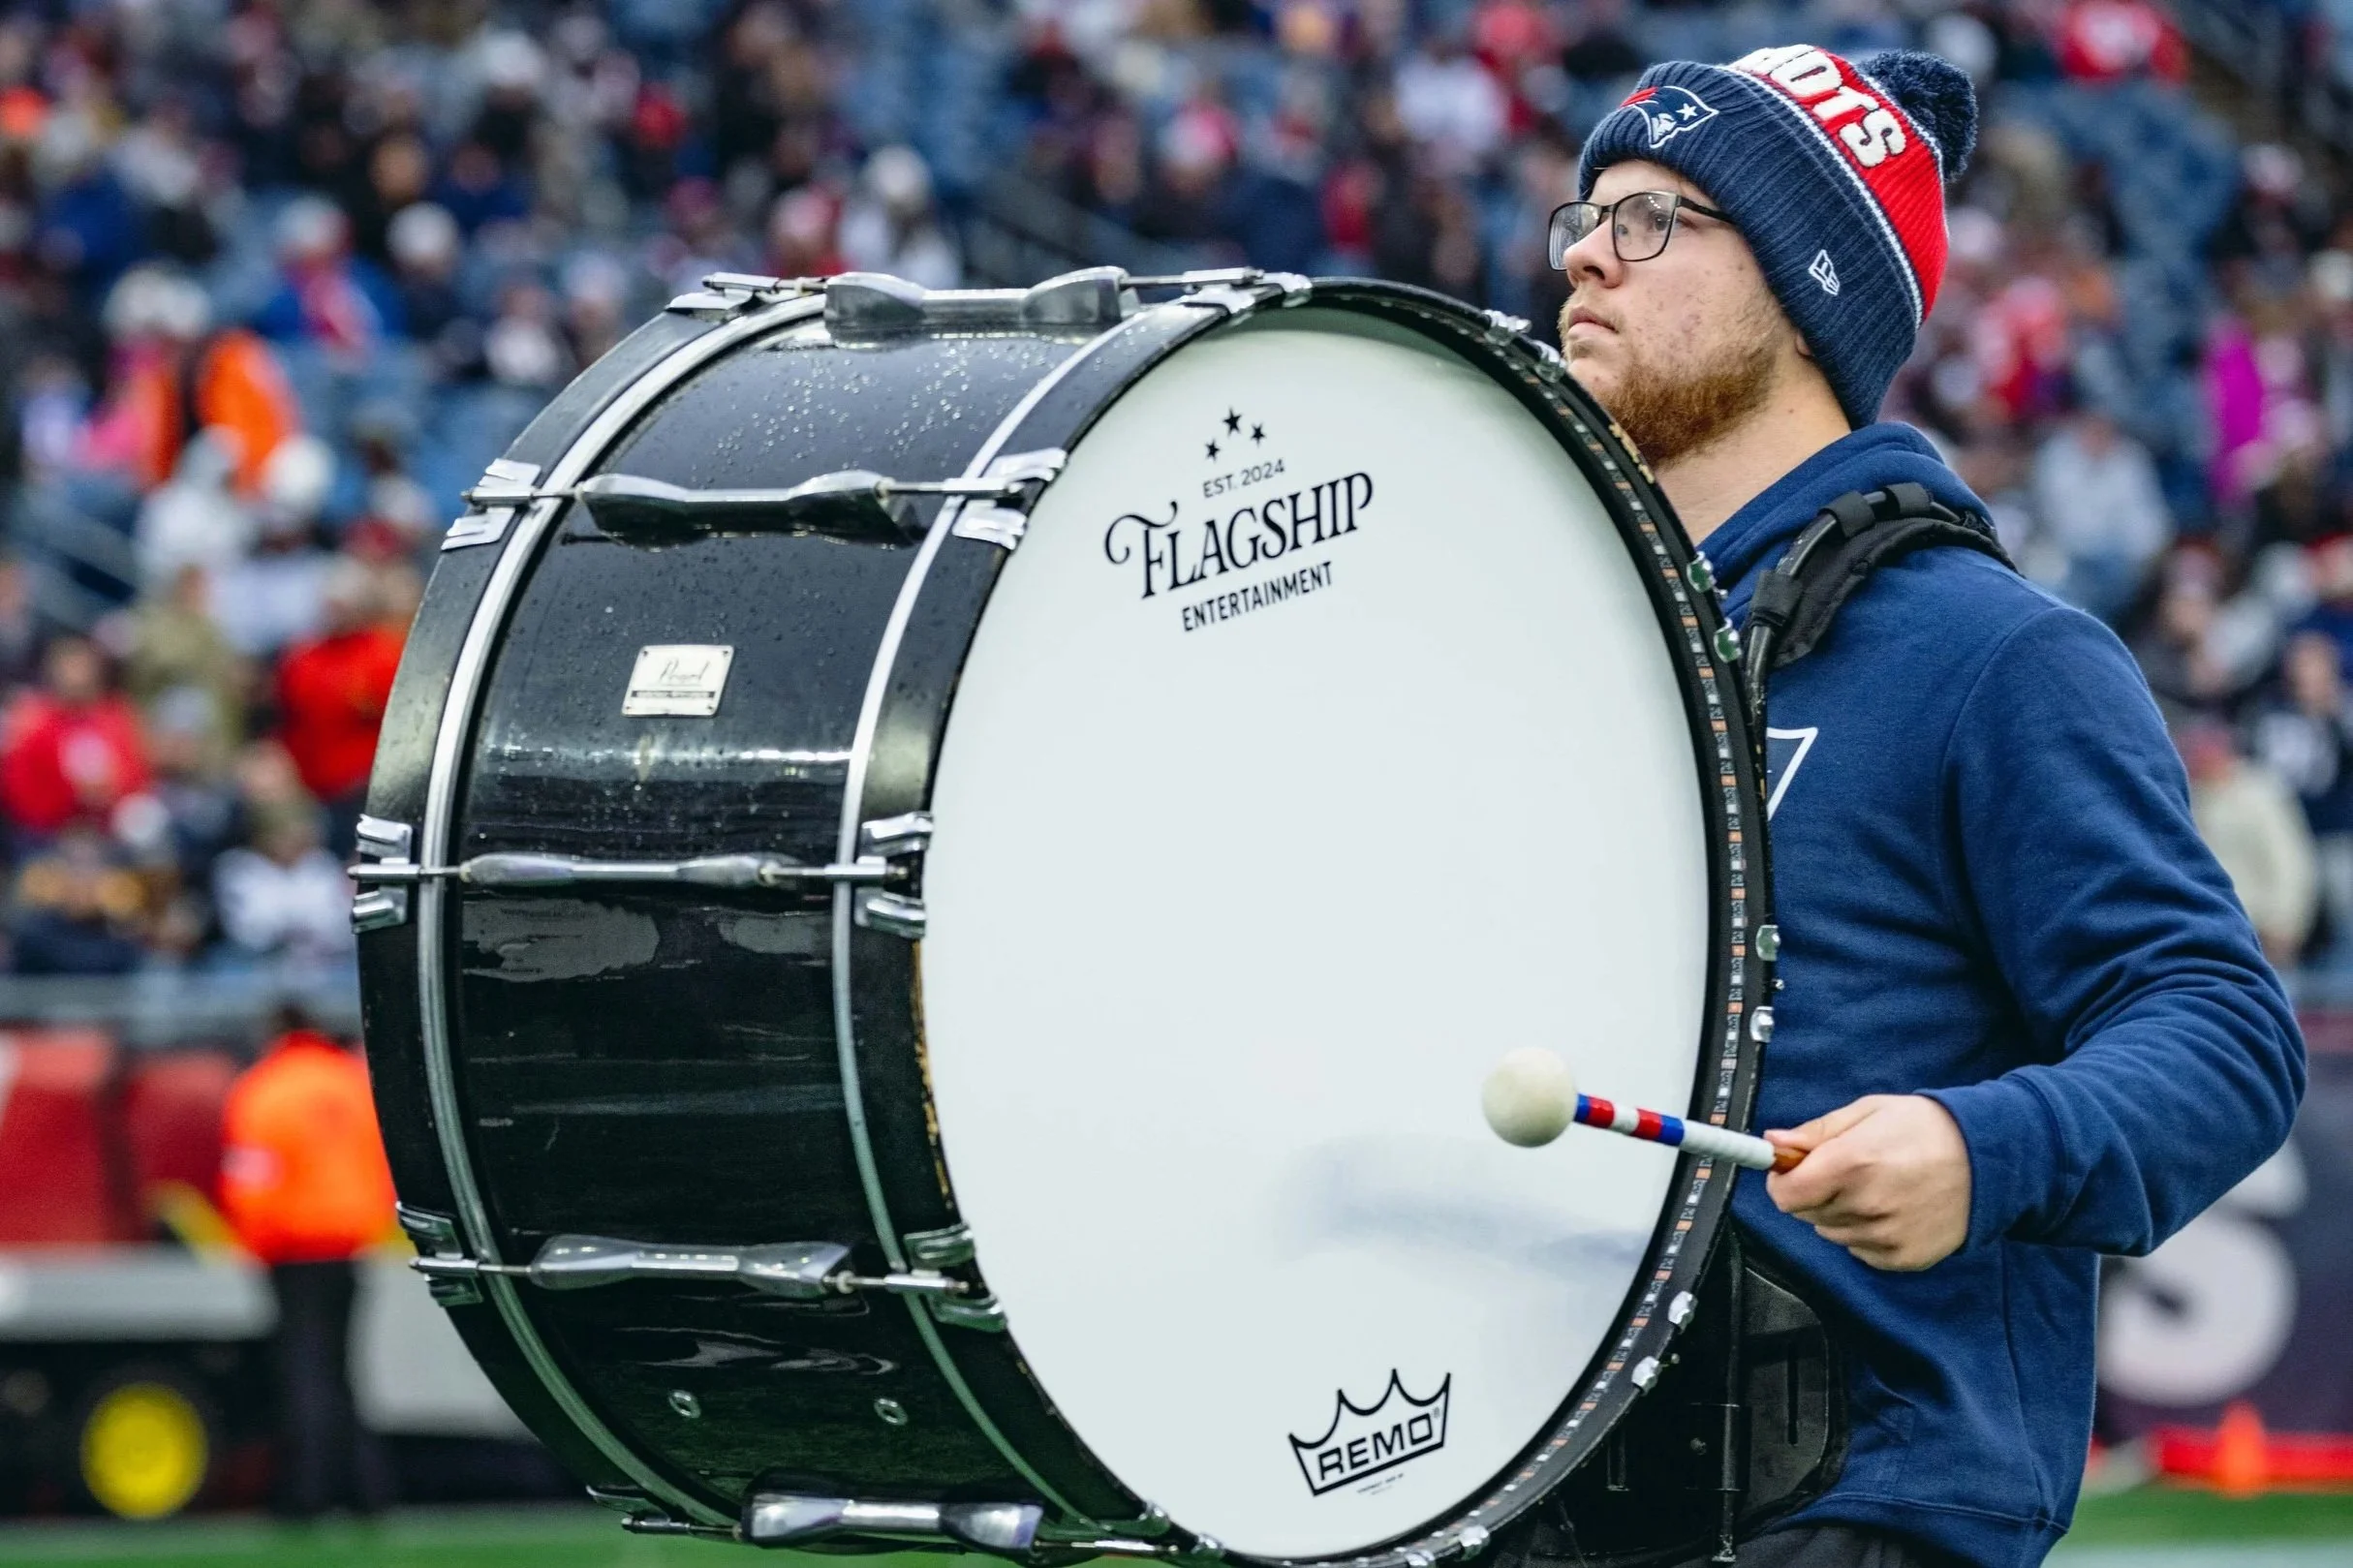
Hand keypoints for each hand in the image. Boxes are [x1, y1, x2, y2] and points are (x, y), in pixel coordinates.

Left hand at [1763, 1095, 1971, 1271]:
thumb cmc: (1926, 1128)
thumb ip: (1816, 1132)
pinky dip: (1865, 1232)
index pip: (1785, 1195)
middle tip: (1843, 1171)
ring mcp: (1886, 1237)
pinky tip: (1891, 1208)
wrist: (1989, 1159)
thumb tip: (1772, 1144)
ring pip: (1832, 1232)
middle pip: (1806, 1214)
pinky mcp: (1904, 1258)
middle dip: (1813, 1192)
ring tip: (1874, 1187)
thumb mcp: (1868, 1112)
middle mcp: (1865, 1206)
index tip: (1790, 1170)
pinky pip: (1861, 1250)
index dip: (1781, 1181)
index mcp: (1850, 1165)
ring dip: (1839, 1213)